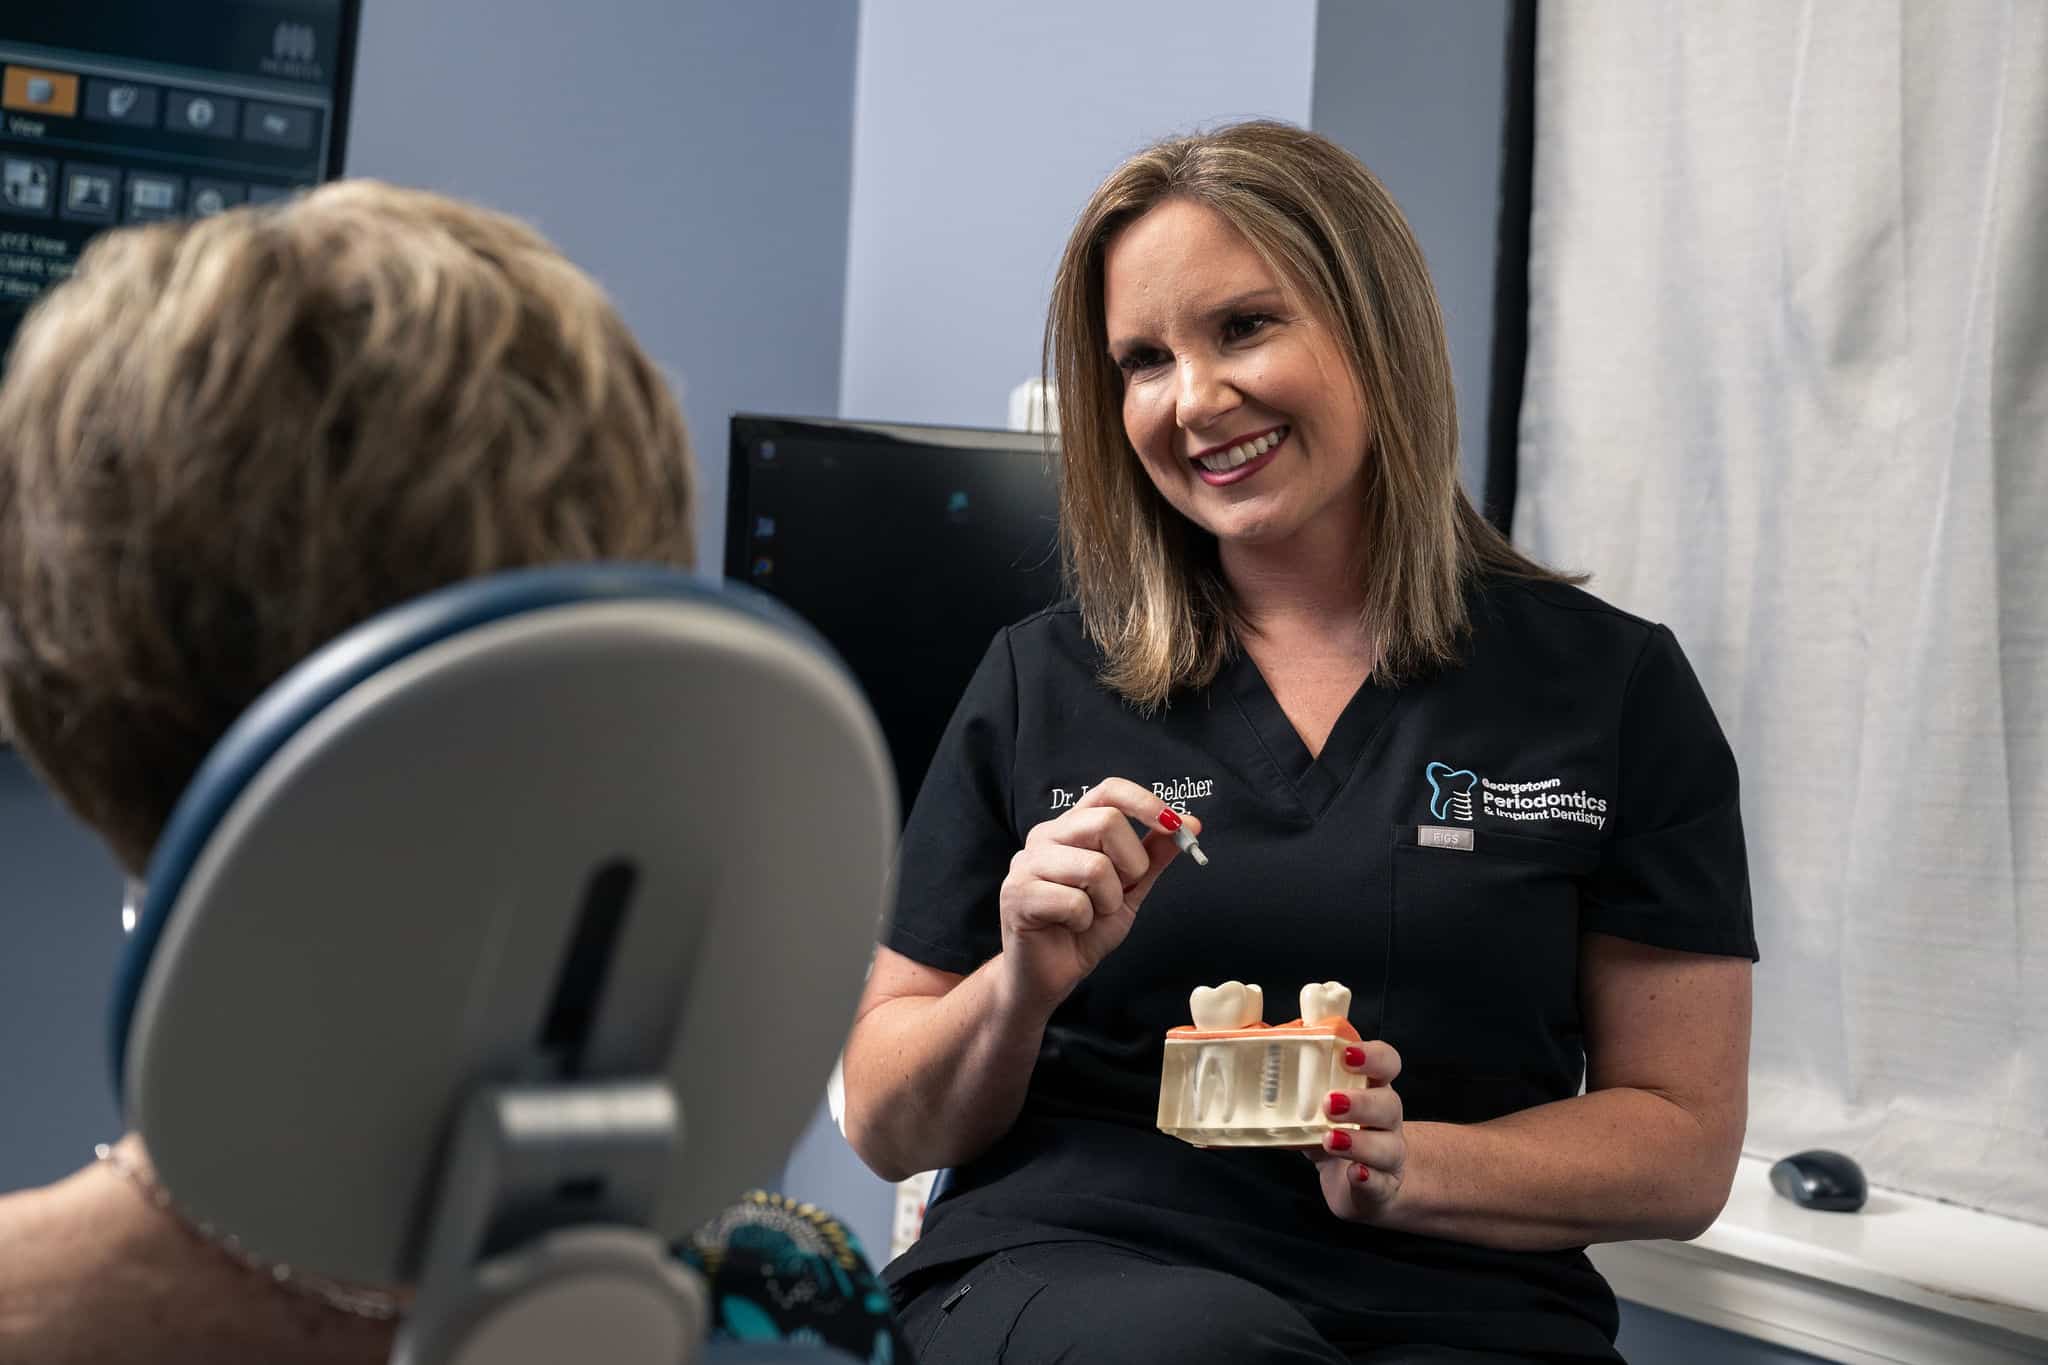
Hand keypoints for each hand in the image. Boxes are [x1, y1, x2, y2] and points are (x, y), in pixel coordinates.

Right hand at [997, 777, 1199, 1012]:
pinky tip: (1069, 927)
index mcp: (1072, 827)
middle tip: (1118, 893)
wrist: (1048, 975)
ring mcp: (1026, 863)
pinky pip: (1074, 902)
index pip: (1109, 791)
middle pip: (1106, 822)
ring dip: (1107, 901)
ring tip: (1091, 914)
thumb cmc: (1084, 929)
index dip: (1144, 802)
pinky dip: (1084, 922)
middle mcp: (1045, 835)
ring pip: (1094, 866)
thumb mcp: (1130, 890)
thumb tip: (1192, 824)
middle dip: (1131, 865)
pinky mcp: (1017, 895)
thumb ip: (1154, 856)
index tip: (1174, 826)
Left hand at [1306, 1040, 1406, 1221]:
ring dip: (1360, 1142)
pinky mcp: (1381, 1188)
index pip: (1387, 1063)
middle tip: (1329, 1103)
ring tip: (1330, 1139)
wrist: (1360, 1184)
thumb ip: (1293, 1080)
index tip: (1347, 1054)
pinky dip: (1369, 1179)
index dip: (1374, 1056)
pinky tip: (1356, 1173)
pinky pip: (1381, 1184)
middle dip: (1361, 1102)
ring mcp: (1388, 1154)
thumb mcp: (1315, 1102)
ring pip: (1388, 1146)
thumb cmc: (1333, 1130)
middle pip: (1388, 1104)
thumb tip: (1249, 1052)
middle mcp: (1386, 1119)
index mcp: (1371, 1088)